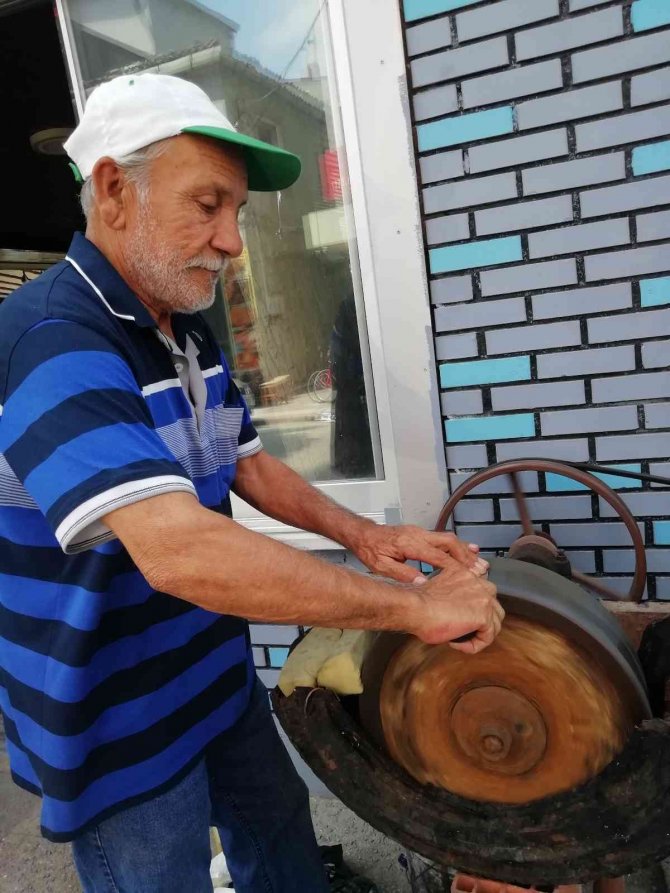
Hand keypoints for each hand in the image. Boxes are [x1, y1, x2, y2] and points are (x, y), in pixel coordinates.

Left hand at [353, 523, 488, 584]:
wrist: (363, 534)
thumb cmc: (370, 550)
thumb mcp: (381, 566)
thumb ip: (402, 574)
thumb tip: (423, 584)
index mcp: (409, 544)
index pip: (437, 555)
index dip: (455, 566)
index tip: (469, 576)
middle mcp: (418, 535)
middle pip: (448, 543)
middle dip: (466, 556)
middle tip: (481, 569)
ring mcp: (420, 532)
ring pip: (448, 538)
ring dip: (465, 550)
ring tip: (480, 562)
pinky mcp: (420, 533)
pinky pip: (442, 538)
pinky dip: (457, 545)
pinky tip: (467, 550)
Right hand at [407, 558, 502, 653]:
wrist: (414, 607)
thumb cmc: (417, 601)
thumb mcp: (438, 590)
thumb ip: (453, 595)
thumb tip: (455, 610)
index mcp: (466, 573)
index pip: (482, 592)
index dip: (474, 608)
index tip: (459, 618)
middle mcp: (478, 582)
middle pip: (494, 606)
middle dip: (482, 621)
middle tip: (464, 631)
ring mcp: (483, 598)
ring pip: (495, 623)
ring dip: (479, 634)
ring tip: (460, 639)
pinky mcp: (483, 616)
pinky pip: (487, 637)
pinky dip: (473, 645)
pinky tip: (456, 643)